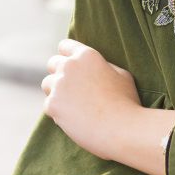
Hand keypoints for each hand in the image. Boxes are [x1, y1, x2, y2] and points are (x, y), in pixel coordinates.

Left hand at [41, 39, 140, 159]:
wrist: (121, 128)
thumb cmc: (126, 102)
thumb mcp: (121, 74)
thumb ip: (104, 66)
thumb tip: (96, 67)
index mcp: (87, 55)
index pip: (65, 46)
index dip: (67, 55)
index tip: (70, 64)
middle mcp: (70, 66)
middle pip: (52, 63)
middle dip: (59, 73)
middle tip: (72, 88)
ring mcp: (59, 85)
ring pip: (47, 84)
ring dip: (56, 91)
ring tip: (73, 104)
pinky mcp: (52, 104)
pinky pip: (48, 105)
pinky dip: (58, 111)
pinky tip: (73, 118)